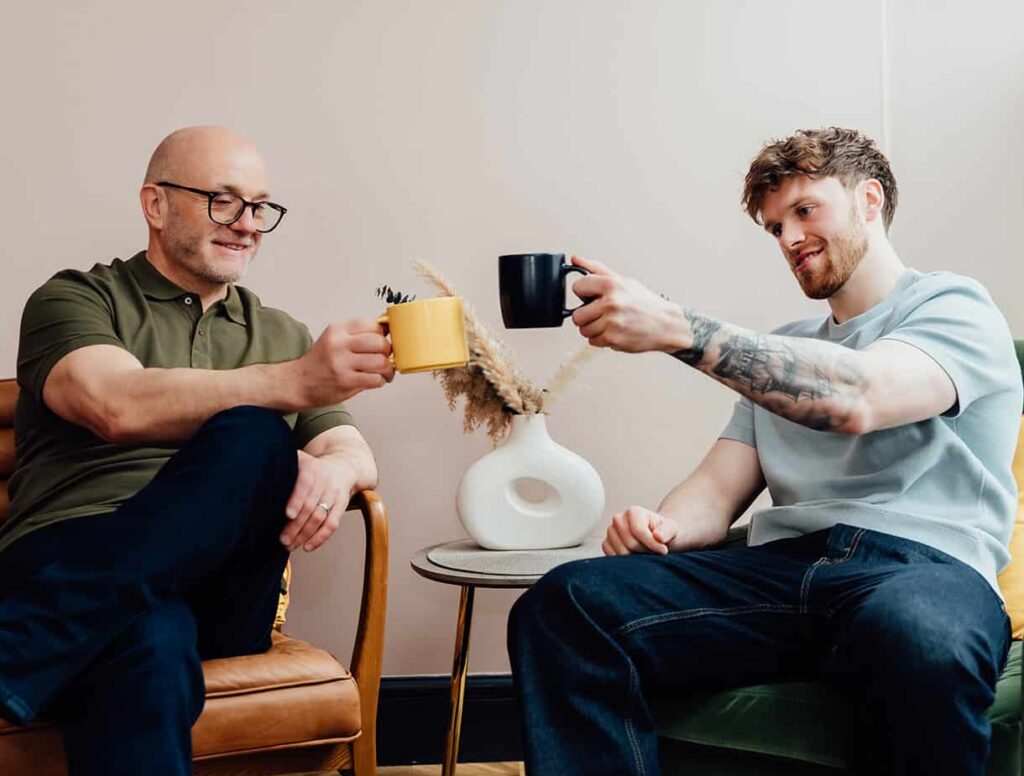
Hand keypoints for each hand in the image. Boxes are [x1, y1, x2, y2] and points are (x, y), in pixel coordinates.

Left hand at [280, 450, 357, 551]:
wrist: (341, 467)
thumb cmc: (310, 469)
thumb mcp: (296, 462)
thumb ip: (279, 469)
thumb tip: (255, 485)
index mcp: (310, 467)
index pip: (304, 484)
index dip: (296, 500)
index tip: (288, 514)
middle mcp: (324, 479)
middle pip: (310, 506)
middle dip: (295, 526)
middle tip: (282, 539)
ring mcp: (334, 493)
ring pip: (320, 517)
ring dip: (304, 534)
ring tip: (290, 545)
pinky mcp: (342, 505)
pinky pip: (332, 524)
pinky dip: (320, 537)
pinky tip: (308, 546)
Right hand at [298, 318, 394, 405]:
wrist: (298, 382)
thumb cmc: (321, 362)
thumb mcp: (335, 339)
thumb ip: (358, 335)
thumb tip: (387, 329)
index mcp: (338, 330)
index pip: (372, 324)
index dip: (383, 334)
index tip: (385, 340)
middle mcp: (339, 344)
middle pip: (379, 342)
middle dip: (388, 351)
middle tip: (385, 356)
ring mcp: (341, 363)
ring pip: (380, 362)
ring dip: (388, 368)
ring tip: (385, 371)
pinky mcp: (345, 381)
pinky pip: (375, 379)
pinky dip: (381, 380)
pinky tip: (376, 380)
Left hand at [569, 256, 684, 352]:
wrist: (666, 324)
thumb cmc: (645, 303)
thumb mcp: (623, 281)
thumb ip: (597, 270)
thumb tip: (575, 260)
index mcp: (611, 285)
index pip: (577, 287)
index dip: (584, 293)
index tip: (591, 297)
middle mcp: (610, 303)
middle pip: (577, 315)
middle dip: (586, 316)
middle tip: (600, 314)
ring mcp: (611, 322)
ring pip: (584, 330)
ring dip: (594, 329)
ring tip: (610, 323)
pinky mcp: (613, 339)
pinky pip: (593, 341)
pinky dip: (602, 339)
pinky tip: (615, 331)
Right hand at [602, 506, 679, 555]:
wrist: (656, 538)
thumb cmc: (664, 533)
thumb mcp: (671, 529)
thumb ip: (667, 531)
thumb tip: (657, 536)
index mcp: (633, 512)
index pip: (639, 532)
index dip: (652, 545)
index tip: (663, 550)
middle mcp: (618, 519)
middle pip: (630, 544)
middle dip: (644, 552)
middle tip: (653, 551)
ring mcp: (610, 531)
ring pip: (622, 552)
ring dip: (636, 557)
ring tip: (644, 552)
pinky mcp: (606, 543)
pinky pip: (612, 556)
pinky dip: (624, 561)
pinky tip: (634, 555)